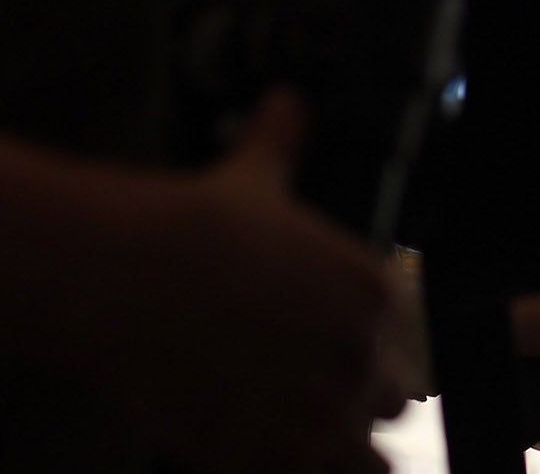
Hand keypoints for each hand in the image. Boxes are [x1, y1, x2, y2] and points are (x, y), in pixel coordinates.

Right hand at [0, 89, 405, 473]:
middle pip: (393, 402)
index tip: (325, 346)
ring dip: (333, 450)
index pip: (410, 343)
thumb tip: (288, 102)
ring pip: (364, 461)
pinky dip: (286, 471)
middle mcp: (363, 358)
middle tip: (299, 389)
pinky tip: (251, 451)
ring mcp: (320, 416)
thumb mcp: (255, 174)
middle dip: (354, 401)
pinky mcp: (270, 459)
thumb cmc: (195, 225)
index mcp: (376, 293)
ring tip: (284, 430)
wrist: (129, 277)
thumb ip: (283, 139)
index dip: (366, 349)